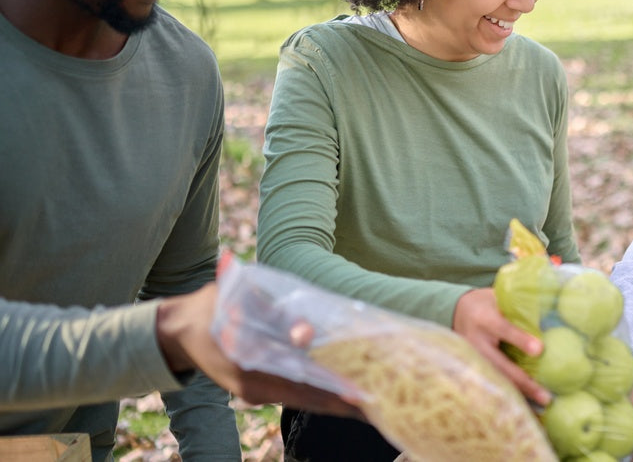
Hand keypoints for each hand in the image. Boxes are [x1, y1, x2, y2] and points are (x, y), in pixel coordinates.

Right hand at [155, 283, 363, 418]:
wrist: (179, 330)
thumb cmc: (213, 307)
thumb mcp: (239, 301)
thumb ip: (273, 315)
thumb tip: (304, 333)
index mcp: (247, 366)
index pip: (301, 383)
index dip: (333, 389)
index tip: (362, 394)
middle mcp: (253, 387)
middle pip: (308, 397)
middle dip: (344, 402)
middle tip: (378, 404)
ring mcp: (255, 392)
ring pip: (304, 399)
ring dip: (336, 401)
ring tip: (371, 404)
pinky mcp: (257, 391)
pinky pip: (295, 395)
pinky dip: (320, 395)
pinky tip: (344, 396)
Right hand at [452, 288, 551, 405]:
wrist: (458, 311)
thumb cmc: (488, 303)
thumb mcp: (499, 298)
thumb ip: (519, 308)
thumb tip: (553, 316)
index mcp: (484, 318)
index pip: (503, 329)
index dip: (520, 339)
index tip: (539, 350)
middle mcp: (475, 341)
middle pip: (500, 365)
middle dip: (523, 382)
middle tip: (546, 396)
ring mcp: (472, 358)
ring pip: (497, 379)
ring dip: (520, 394)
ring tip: (542, 405)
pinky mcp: (473, 369)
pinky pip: (494, 383)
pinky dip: (512, 394)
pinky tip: (529, 405)